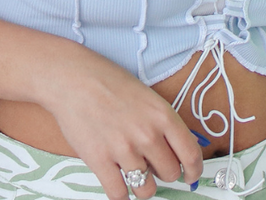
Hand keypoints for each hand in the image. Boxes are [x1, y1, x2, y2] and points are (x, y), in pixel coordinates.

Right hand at [48, 63, 205, 199]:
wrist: (72, 78)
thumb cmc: (107, 82)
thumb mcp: (146, 96)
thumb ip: (162, 124)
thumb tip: (175, 152)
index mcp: (163, 116)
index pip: (191, 155)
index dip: (193, 171)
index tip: (190, 176)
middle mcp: (147, 135)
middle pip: (170, 174)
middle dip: (162, 173)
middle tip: (151, 165)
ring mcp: (124, 149)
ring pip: (146, 189)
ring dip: (142, 186)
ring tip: (134, 175)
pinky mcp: (100, 160)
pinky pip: (119, 194)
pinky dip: (121, 196)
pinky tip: (119, 186)